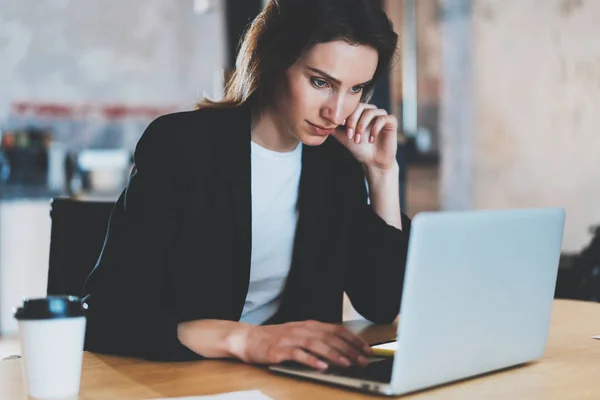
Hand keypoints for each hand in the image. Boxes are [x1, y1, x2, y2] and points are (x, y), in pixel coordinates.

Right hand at [233, 320, 372, 369]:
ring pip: (316, 344)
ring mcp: (290, 339)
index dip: (353, 339)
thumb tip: (341, 349)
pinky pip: (298, 354)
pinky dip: (311, 360)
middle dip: (349, 349)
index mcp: (309, 325)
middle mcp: (302, 329)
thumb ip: (317, 339)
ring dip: (334, 354)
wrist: (248, 339)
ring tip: (347, 363)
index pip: (336, 329)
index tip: (366, 349)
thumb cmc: (275, 339)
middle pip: (330, 337)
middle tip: (362, 360)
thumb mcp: (299, 335)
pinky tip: (322, 367)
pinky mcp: (279, 350)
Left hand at [331, 103, 397, 170]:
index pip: (352, 106)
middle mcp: (371, 111)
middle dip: (353, 121)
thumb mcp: (343, 137)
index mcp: (360, 112)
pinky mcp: (391, 121)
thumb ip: (334, 128)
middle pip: (361, 107)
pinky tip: (371, 140)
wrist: (373, 162)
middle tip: (350, 136)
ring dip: (362, 126)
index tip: (341, 126)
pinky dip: (375, 129)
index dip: (346, 115)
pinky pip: (383, 118)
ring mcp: (382, 115)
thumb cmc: (359, 149)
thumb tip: (320, 120)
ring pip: (371, 112)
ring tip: (359, 140)